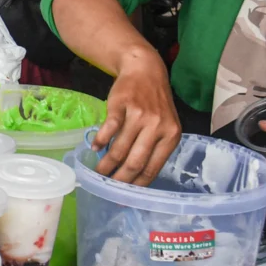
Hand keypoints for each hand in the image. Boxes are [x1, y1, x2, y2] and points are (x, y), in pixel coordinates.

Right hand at [92, 47, 181, 185]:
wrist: (145, 70)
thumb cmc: (155, 102)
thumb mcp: (164, 125)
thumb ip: (154, 147)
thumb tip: (136, 177)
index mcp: (171, 136)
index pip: (153, 168)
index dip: (137, 184)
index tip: (125, 195)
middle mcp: (157, 127)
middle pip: (135, 161)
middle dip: (120, 179)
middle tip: (108, 187)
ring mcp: (139, 115)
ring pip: (120, 148)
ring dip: (106, 164)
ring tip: (98, 171)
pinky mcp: (122, 105)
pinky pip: (109, 129)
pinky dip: (100, 141)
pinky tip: (94, 147)